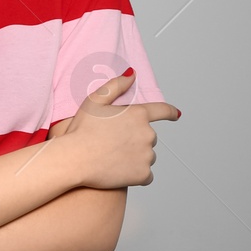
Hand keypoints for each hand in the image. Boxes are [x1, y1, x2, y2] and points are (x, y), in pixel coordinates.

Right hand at [56, 71, 179, 189]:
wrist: (74, 160)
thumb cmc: (81, 130)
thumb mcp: (94, 100)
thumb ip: (116, 85)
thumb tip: (132, 74)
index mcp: (138, 114)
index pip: (162, 110)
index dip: (170, 112)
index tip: (176, 115)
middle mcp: (147, 134)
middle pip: (149, 137)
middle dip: (136, 139)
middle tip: (113, 143)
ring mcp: (147, 155)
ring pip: (147, 156)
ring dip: (135, 157)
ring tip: (113, 158)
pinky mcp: (143, 174)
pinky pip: (146, 175)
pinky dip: (137, 175)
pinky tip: (120, 172)